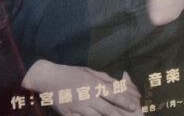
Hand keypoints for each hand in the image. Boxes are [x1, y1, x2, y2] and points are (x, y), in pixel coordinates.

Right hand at [22, 61, 141, 115]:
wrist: (49, 78)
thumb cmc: (71, 73)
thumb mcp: (89, 71)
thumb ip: (104, 78)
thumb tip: (119, 83)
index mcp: (94, 83)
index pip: (113, 93)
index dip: (125, 100)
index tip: (135, 105)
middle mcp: (87, 95)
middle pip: (108, 108)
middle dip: (120, 114)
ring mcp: (78, 107)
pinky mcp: (69, 114)